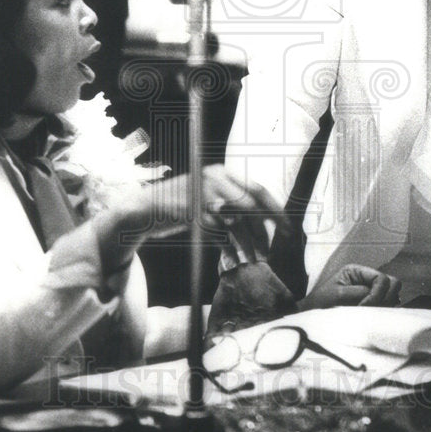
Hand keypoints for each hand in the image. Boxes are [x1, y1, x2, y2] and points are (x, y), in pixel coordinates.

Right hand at [127, 165, 285, 266]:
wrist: (143, 209)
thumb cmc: (179, 207)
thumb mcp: (208, 200)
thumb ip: (232, 206)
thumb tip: (265, 224)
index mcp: (221, 172)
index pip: (257, 188)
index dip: (274, 208)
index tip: (287, 226)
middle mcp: (213, 178)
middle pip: (250, 205)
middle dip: (264, 230)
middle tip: (271, 248)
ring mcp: (202, 194)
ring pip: (235, 223)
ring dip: (246, 244)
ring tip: (254, 259)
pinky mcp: (191, 212)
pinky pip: (218, 234)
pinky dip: (228, 249)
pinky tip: (233, 259)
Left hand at [297, 265, 401, 310]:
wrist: (313, 316)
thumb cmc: (321, 303)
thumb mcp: (339, 295)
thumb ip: (360, 293)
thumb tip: (378, 296)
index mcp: (357, 271)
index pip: (382, 278)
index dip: (377, 294)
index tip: (364, 307)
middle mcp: (366, 278)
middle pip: (393, 283)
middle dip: (386, 298)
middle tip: (371, 311)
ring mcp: (372, 291)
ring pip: (393, 295)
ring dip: (385, 306)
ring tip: (369, 315)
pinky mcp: (373, 303)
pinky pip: (388, 305)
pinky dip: (383, 311)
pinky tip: (372, 317)